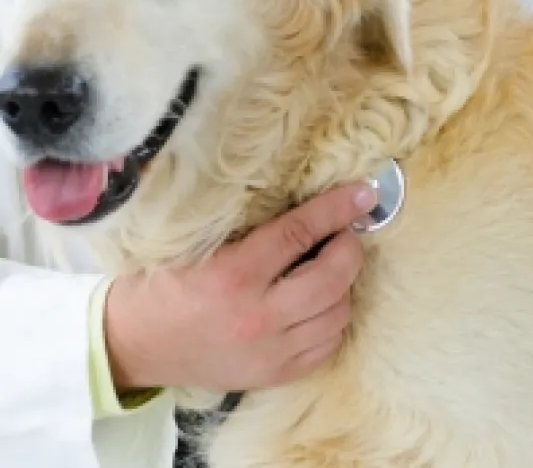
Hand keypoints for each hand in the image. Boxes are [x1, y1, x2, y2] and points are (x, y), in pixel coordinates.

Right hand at [103, 183, 375, 391]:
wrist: (134, 345)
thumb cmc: (163, 284)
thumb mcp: (198, 244)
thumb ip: (253, 228)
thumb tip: (308, 204)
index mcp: (232, 275)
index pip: (298, 233)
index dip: (335, 208)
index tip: (362, 193)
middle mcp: (257, 316)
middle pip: (331, 277)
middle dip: (349, 247)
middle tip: (344, 233)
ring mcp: (269, 352)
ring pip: (338, 313)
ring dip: (344, 284)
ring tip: (329, 267)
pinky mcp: (274, 375)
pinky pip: (328, 345)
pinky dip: (333, 318)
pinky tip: (319, 303)